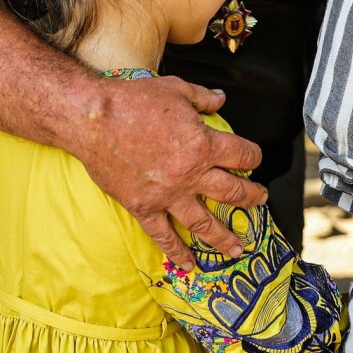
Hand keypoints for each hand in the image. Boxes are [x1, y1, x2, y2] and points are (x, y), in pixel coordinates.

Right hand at [75, 75, 266, 268]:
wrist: (94, 120)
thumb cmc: (133, 100)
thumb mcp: (175, 89)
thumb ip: (202, 98)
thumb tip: (220, 99)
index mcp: (203, 144)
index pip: (242, 155)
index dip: (253, 157)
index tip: (254, 159)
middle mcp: (191, 174)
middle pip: (232, 192)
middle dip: (251, 197)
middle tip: (259, 200)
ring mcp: (168, 195)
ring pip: (204, 222)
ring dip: (224, 237)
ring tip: (237, 248)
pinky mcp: (144, 207)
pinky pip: (164, 235)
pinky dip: (177, 252)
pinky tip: (189, 264)